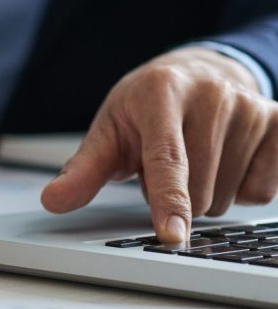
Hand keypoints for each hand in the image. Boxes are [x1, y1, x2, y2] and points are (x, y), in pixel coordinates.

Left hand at [41, 48, 277, 242]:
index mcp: (160, 92)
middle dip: (176, 197)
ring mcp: (251, 106)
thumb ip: (83, 169)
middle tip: (165, 166)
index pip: (167, 159)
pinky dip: (242, 187)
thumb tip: (53, 201)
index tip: (172, 235)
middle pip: (199, 190)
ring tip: (194, 159)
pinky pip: (263, 189)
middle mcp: (211, 94)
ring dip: (207, 193)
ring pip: (231, 195)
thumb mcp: (109, 132)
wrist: (193, 73)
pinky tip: (226, 159)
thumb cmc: (144, 107)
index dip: (168, 201)